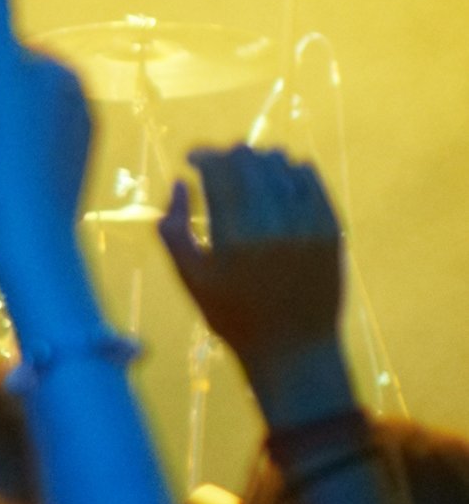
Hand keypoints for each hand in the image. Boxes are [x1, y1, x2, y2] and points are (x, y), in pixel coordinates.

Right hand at [0, 0, 95, 309]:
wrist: (33, 232)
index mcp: (9, 64)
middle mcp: (48, 68)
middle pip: (3, 49)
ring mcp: (74, 92)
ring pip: (26, 75)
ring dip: (3, 94)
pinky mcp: (88, 115)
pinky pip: (51, 98)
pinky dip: (30, 111)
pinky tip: (14, 152)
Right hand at [159, 147, 355, 432]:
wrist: (294, 349)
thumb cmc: (234, 317)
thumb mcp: (189, 280)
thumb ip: (172, 229)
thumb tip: (180, 182)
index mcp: (235, 235)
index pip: (219, 169)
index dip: (202, 155)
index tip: (192, 158)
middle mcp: (274, 222)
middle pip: (250, 159)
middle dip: (228, 154)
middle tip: (218, 164)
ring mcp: (308, 222)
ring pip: (281, 164)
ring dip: (259, 160)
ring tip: (247, 171)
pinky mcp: (331, 227)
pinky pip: (309, 178)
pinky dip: (290, 170)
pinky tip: (277, 181)